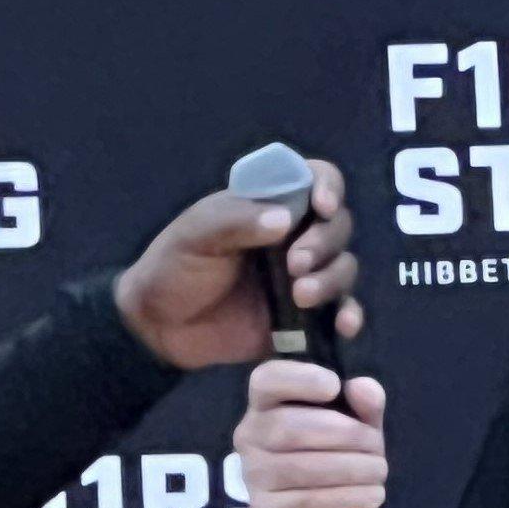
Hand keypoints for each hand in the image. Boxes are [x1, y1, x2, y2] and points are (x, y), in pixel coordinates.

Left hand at [115, 160, 360, 373]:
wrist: (158, 328)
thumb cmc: (173, 268)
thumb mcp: (195, 234)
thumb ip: (236, 220)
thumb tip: (285, 219)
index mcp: (269, 204)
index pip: (315, 179)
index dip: (328, 187)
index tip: (321, 206)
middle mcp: (293, 236)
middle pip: (337, 225)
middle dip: (324, 242)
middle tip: (294, 264)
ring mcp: (301, 277)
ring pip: (344, 267)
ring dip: (332, 278)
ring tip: (301, 296)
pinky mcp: (305, 317)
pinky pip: (341, 311)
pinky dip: (349, 314)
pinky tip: (342, 325)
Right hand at [235, 357, 386, 507]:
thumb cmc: (335, 456)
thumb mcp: (357, 425)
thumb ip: (364, 404)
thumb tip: (363, 387)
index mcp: (266, 403)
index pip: (267, 380)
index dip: (299, 379)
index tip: (334, 386)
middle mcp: (250, 436)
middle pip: (291, 428)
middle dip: (346, 436)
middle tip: (378, 449)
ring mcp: (253, 476)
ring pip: (302, 467)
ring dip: (353, 469)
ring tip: (379, 472)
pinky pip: (309, 501)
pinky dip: (348, 498)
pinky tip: (372, 495)